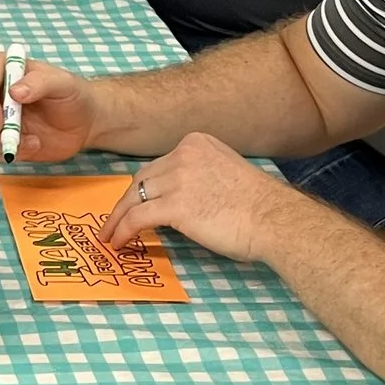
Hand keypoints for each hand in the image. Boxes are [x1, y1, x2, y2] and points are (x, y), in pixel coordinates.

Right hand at [0, 51, 103, 162]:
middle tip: (12, 138)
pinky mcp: (0, 139)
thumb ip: (40, 82)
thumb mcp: (64, 84)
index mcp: (6, 70)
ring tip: (32, 142)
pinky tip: (32, 148)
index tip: (0, 122)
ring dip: (0, 143)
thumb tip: (14, 92)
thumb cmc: (75, 96)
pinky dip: (7, 154)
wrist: (85, 123)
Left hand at [103, 132, 292, 259]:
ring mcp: (178, 178)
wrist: (274, 218)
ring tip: (111, 235)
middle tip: (114, 221)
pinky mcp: (175, 205)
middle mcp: (184, 155)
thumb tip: (181, 196)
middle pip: (142, 179)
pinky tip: (119, 242)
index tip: (134, 203)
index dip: (144, 188)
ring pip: (134, 198)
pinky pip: (137, 218)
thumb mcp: (227, 172)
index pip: (158, 166)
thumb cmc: (259, 205)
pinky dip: (123, 230)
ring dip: (118, 219)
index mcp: (197, 143)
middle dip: (125, 203)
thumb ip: (201, 175)